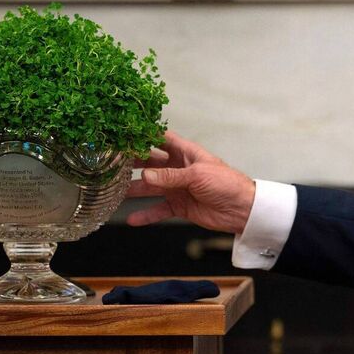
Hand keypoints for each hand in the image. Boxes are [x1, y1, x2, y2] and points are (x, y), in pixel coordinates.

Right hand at [126, 130, 256, 234]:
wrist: (242, 209)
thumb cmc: (226, 183)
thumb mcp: (197, 175)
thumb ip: (170, 176)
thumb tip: (145, 175)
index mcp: (185, 152)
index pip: (160, 139)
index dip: (143, 135)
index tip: (122, 134)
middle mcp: (178, 168)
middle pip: (149, 162)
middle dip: (131, 163)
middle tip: (111, 163)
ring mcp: (177, 188)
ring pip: (150, 187)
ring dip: (133, 189)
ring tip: (113, 191)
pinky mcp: (179, 206)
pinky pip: (158, 210)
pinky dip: (146, 215)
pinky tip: (132, 219)